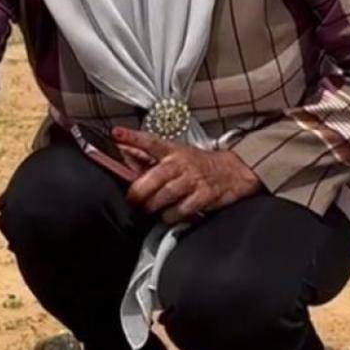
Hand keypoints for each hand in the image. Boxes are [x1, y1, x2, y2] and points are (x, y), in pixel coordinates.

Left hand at [115, 127, 261, 224]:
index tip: (117, 134)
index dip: (133, 137)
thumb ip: (147, 156)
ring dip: (153, 206)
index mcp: (172, 150)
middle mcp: (181, 164)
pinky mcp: (204, 196)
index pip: (150, 141)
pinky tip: (169, 215)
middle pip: (154, 178)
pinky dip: (171, 216)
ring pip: (165, 196)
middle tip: (132, 200)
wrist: (233, 172)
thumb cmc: (196, 165)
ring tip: (149, 209)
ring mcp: (193, 180)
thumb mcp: (174, 155)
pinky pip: (181, 210)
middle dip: (138, 192)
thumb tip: (120, 152)